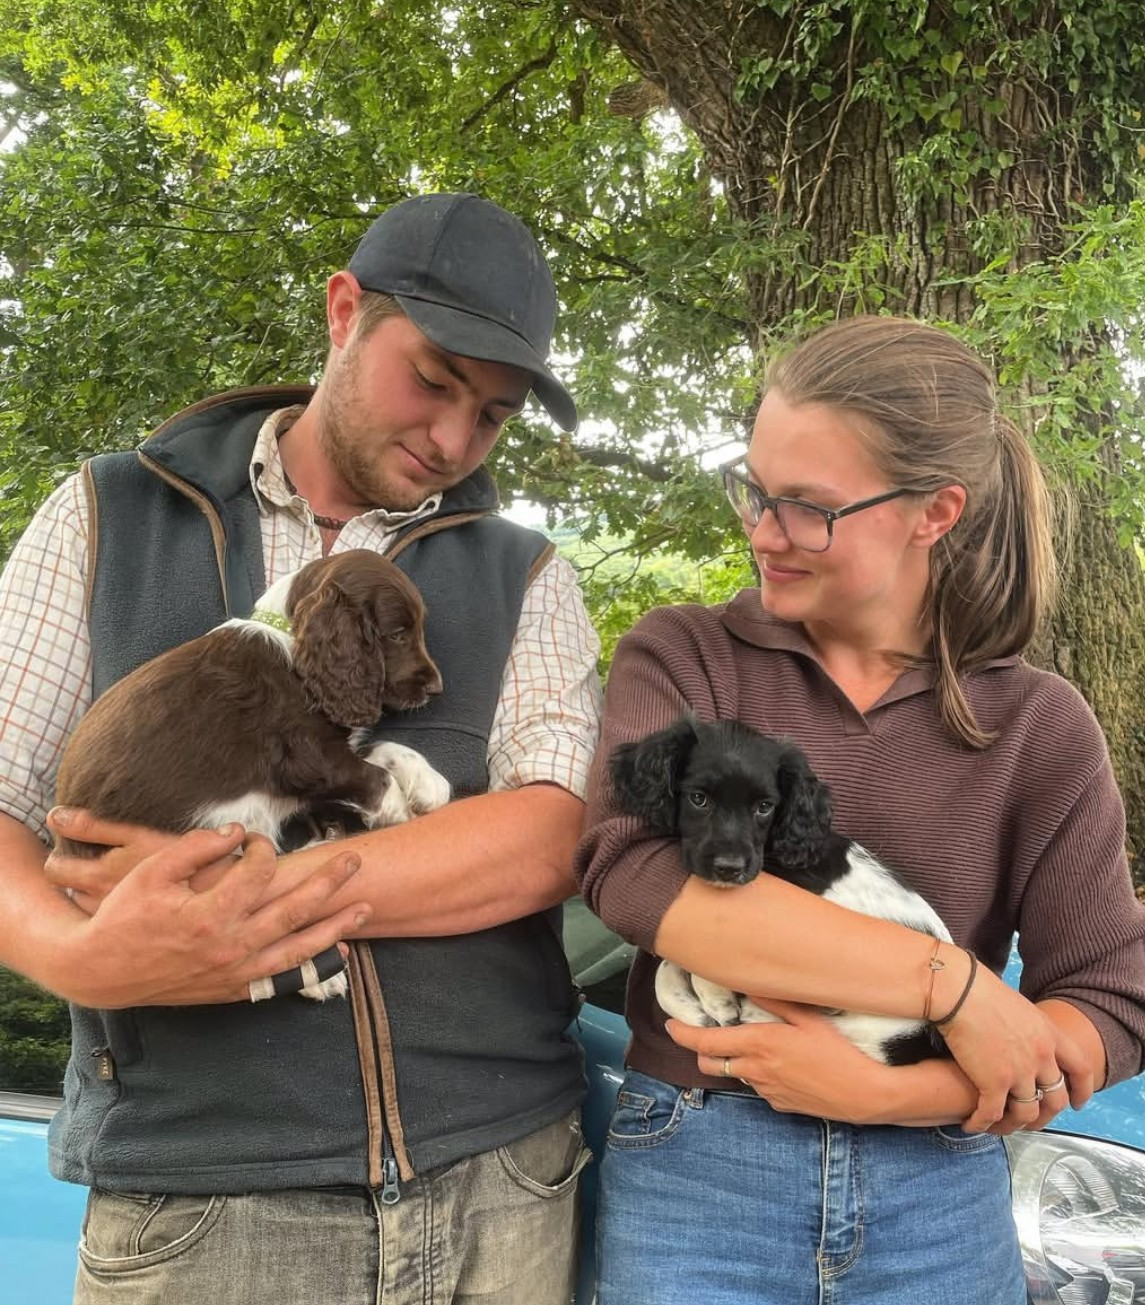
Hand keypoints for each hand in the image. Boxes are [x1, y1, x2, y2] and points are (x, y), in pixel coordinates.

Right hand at [43, 825, 371, 1007]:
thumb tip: (237, 832)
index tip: (253, 841)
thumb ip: (197, 847)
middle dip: (329, 883)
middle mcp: (230, 946)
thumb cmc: (124, 915)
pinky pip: (282, 979)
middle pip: (294, 909)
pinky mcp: (232, 990)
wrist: (99, 970)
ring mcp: (234, 972)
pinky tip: (337, 954)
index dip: (261, 849)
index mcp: (210, 913)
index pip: (258, 872)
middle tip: (355, 861)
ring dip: (334, 927)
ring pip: (298, 949)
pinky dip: (313, 967)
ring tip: (364, 908)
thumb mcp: (152, 871)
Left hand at [666, 1000, 893, 1122]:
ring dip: (733, 1062)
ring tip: (752, 1045)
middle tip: (707, 1035)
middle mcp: (756, 1070)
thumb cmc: (840, 1052)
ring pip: (735, 1075)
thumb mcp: (809, 1019)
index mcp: (759, 1045)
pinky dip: (758, 1075)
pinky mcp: (780, 1106)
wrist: (866, 1095)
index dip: (683, 1035)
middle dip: (702, 1052)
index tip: (671, 1025)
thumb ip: (775, 1001)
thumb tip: (748, 984)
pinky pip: (759, 1088)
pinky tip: (780, 1065)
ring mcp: (766, 1092)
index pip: (705, 1043)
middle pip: (710, 1064)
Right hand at [937, 964, 1089, 1131]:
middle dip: (1045, 1116)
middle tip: (1031, 1121)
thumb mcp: (1020, 1008)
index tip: (1075, 1104)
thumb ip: (1029, 1029)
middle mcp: (1041, 1057)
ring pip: (1027, 1113)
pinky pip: (992, 1114)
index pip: (1080, 1069)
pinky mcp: (994, 1083)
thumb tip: (1019, 1039)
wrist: (959, 991)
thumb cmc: (980, 991)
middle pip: (1055, 1099)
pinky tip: (970, 1124)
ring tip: (1000, 1126)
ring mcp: (1020, 1073)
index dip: (1081, 1090)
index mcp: (1050, 1035)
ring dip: (1014, 1124)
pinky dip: (982, 1124)